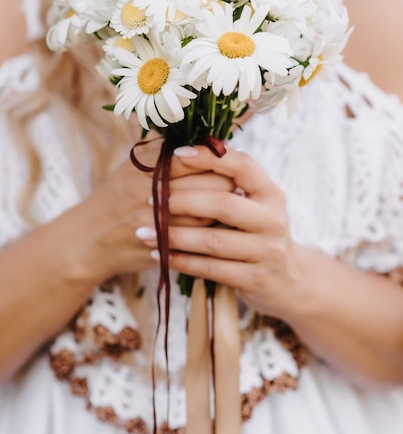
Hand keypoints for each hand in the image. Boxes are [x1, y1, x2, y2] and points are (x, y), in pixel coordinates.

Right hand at [75, 138, 234, 284]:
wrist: (90, 239)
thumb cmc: (118, 195)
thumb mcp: (135, 164)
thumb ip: (167, 148)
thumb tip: (208, 135)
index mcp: (148, 164)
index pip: (199, 155)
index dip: (218, 157)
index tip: (224, 160)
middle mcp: (152, 190)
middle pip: (213, 183)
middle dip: (229, 183)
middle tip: (234, 183)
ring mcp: (157, 220)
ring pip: (213, 212)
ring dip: (225, 209)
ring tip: (229, 205)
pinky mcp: (163, 245)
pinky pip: (202, 237)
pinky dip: (214, 231)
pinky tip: (216, 226)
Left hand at [138, 145, 301, 317]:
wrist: (288, 280)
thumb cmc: (256, 232)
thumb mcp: (253, 204)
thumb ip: (227, 182)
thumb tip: (182, 153)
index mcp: (270, 193)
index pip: (242, 165)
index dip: (209, 157)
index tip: (177, 154)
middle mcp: (272, 219)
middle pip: (224, 204)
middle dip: (183, 201)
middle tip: (151, 200)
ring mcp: (267, 251)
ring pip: (213, 241)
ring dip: (174, 236)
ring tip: (144, 232)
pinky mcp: (255, 279)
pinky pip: (210, 269)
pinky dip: (182, 262)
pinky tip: (161, 255)